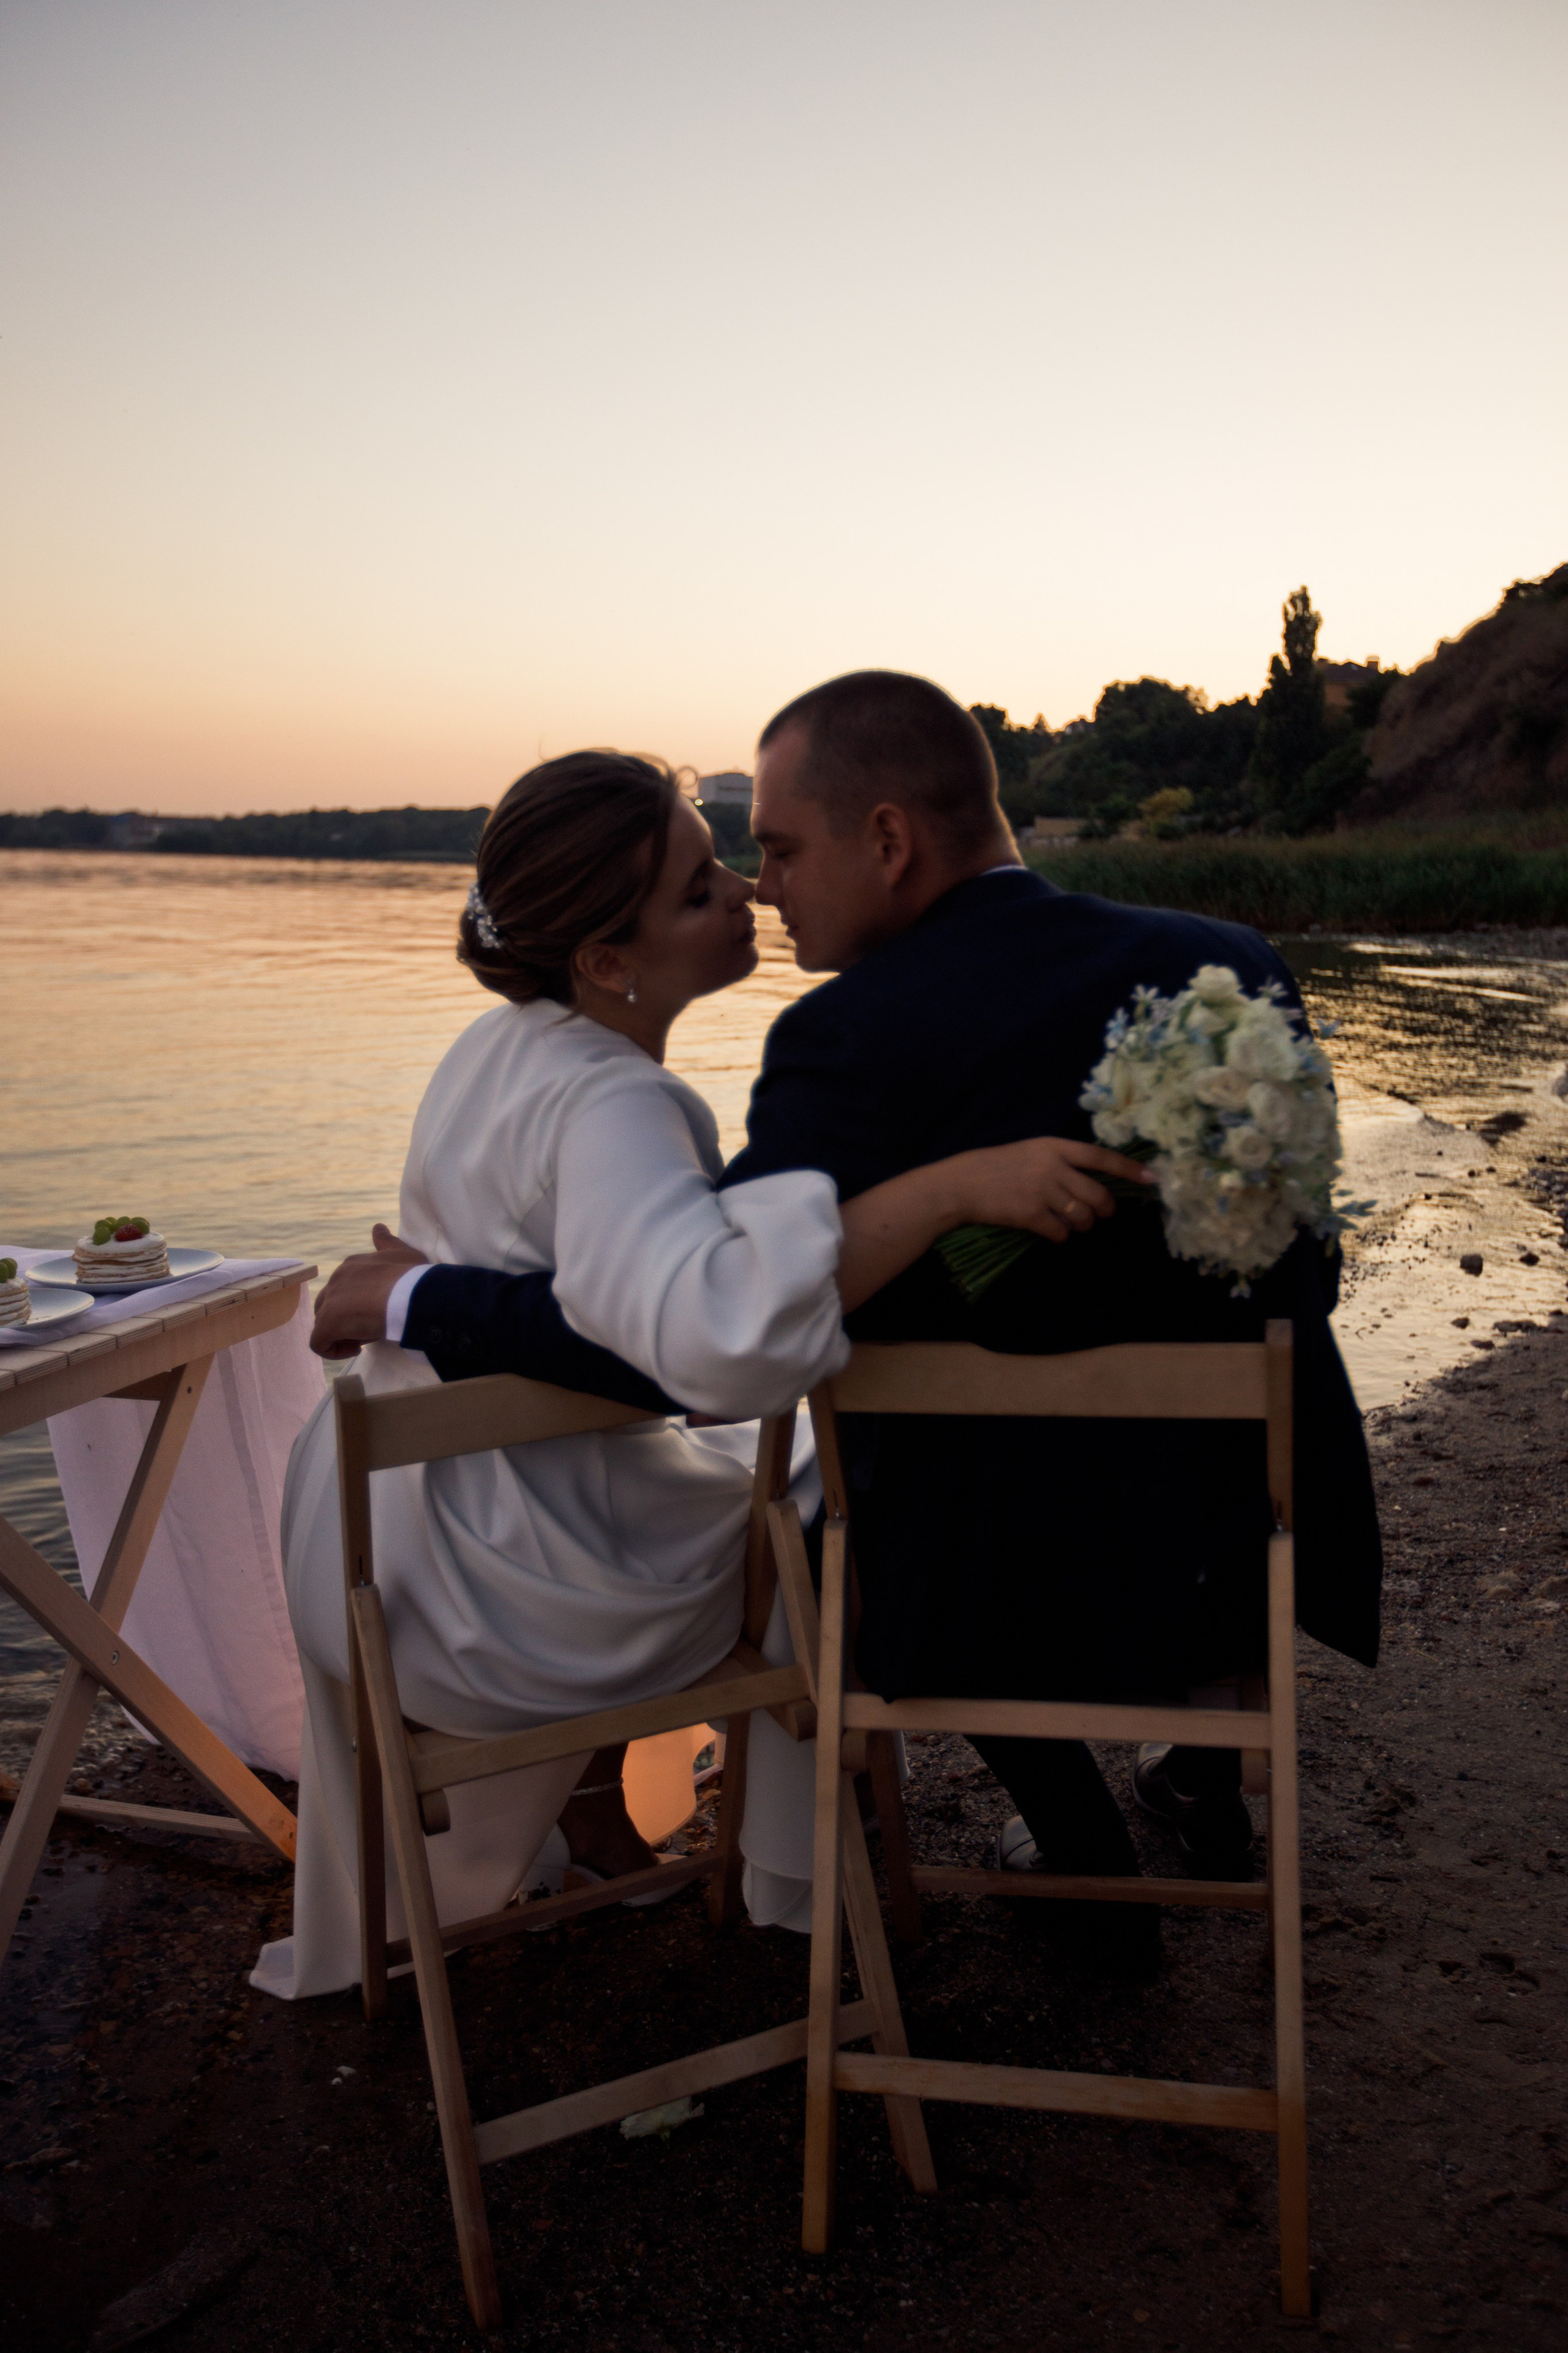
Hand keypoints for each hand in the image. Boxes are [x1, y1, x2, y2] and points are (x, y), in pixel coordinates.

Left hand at [310, 1223, 427, 1358]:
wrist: (412, 1295)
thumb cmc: (413, 1276)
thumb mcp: (404, 1252)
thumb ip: (387, 1242)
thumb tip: (377, 1227)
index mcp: (352, 1264)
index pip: (345, 1287)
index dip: (360, 1302)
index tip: (378, 1310)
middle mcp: (336, 1279)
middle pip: (330, 1304)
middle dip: (347, 1318)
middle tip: (372, 1326)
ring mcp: (330, 1300)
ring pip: (324, 1323)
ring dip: (343, 1333)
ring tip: (366, 1337)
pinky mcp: (328, 1323)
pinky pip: (319, 1343)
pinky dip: (333, 1350)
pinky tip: (355, 1350)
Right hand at [946, 1138, 1154, 1243]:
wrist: (961, 1184)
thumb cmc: (997, 1167)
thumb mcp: (1031, 1152)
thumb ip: (1061, 1161)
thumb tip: (1094, 1182)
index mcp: (1054, 1146)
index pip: (1101, 1157)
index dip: (1129, 1169)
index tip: (1151, 1178)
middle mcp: (1052, 1167)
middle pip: (1098, 1194)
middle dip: (1104, 1209)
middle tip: (1100, 1213)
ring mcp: (1041, 1191)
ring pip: (1083, 1217)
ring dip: (1082, 1225)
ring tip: (1070, 1222)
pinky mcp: (1031, 1215)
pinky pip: (1062, 1233)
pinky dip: (1060, 1236)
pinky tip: (1049, 1230)